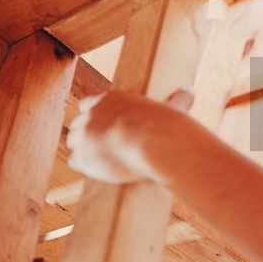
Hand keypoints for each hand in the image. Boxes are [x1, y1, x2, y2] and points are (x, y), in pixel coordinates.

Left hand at [65, 88, 194, 184]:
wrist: (152, 143)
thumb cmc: (164, 124)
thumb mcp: (172, 107)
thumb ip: (178, 98)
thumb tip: (189, 90)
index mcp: (108, 99)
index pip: (89, 104)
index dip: (94, 116)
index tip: (102, 125)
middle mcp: (90, 115)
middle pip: (77, 123)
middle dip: (86, 134)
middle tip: (99, 146)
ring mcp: (83, 135)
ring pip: (73, 142)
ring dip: (83, 150)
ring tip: (98, 160)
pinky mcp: (82, 156)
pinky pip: (75, 161)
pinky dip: (84, 166)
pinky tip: (97, 170)